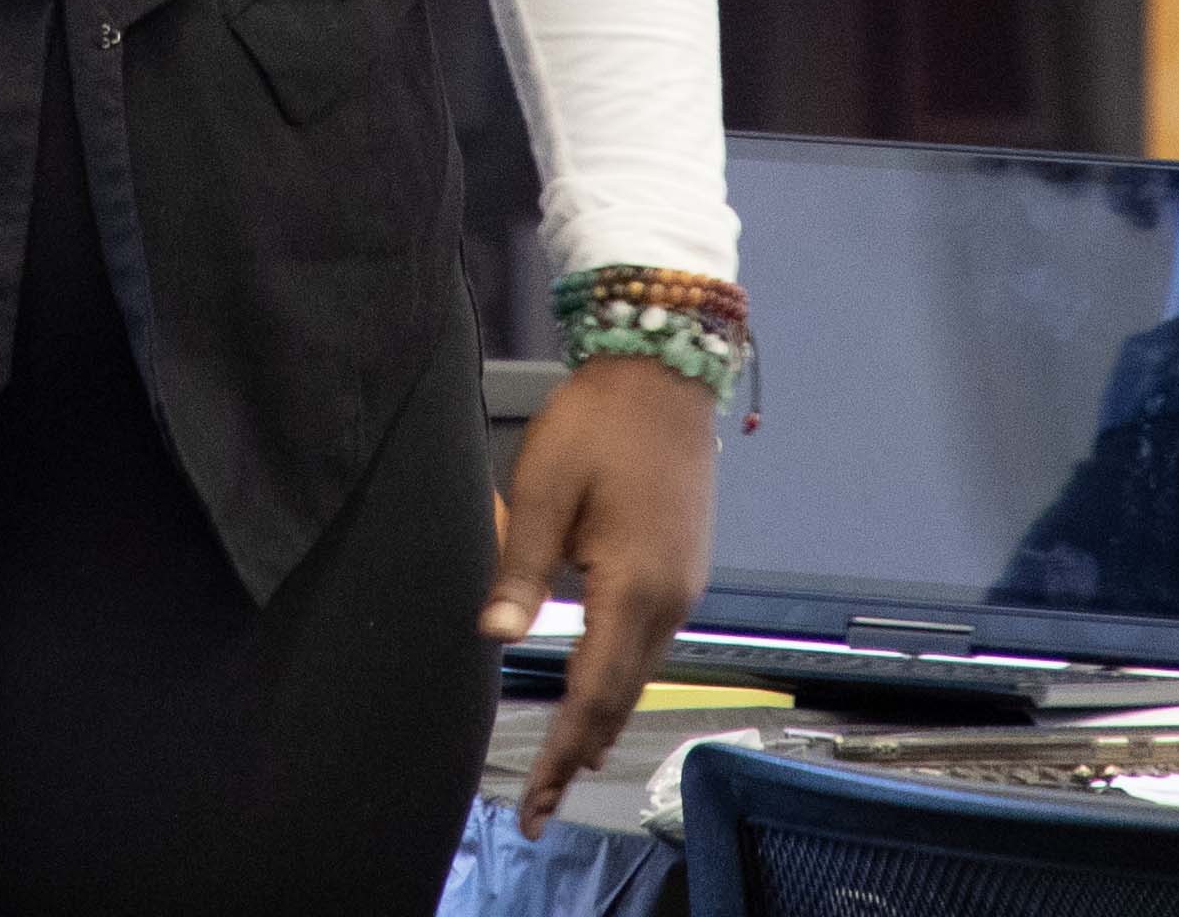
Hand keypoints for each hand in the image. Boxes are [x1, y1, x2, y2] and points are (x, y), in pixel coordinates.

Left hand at [482, 352, 723, 826]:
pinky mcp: (684, 571)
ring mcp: (684, 588)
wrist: (663, 372)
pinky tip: (596, 698)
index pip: (592, 695)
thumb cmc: (595, 424)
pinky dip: (619, 683)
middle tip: (540, 806)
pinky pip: (650, 646)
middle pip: (620, 699)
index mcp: (633, 588)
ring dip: (599, 722)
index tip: (537, 802)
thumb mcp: (543, 490)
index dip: (562, 751)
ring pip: (638, 676)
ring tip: (563, 767)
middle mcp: (670, 602)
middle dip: (578, 754)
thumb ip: (520, 568)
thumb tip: (494, 636)